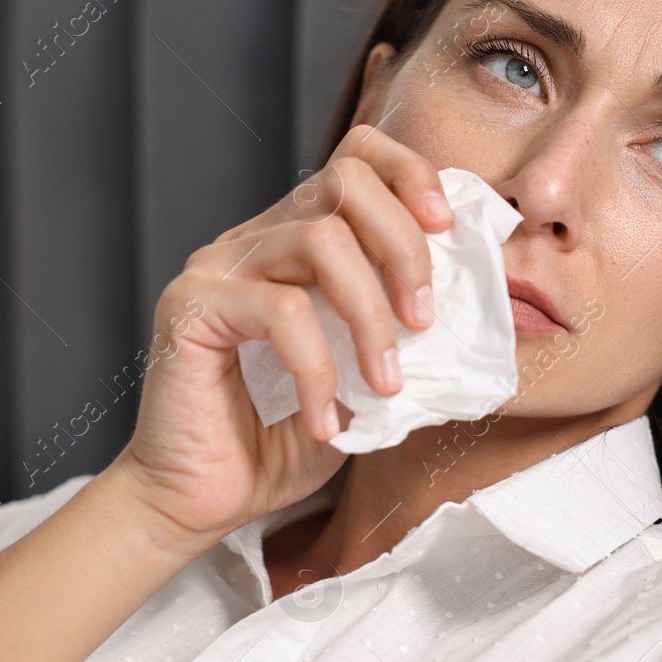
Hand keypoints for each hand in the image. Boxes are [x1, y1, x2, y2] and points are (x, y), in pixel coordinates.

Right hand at [108, 125, 453, 553]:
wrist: (198, 502)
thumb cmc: (281, 441)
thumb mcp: (366, 380)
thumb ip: (404, 335)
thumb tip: (472, 312)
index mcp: (297, 240)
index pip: (356, 159)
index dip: (410, 175)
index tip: (448, 229)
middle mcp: (255, 239)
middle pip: (345, 183)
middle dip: (404, 247)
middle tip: (425, 322)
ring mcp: (218, 268)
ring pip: (318, 242)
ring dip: (370, 316)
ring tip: (385, 383)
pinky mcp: (190, 307)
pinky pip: (280, 313)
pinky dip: (319, 371)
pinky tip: (325, 421)